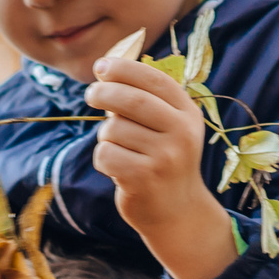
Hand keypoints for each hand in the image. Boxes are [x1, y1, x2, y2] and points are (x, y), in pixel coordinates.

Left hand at [86, 55, 237, 278]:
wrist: (177, 212)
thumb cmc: (163, 161)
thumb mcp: (168, 128)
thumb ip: (145, 101)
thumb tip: (106, 68)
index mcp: (188, 114)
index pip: (154, 80)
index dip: (124, 69)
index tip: (102, 66)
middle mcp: (181, 133)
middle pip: (131, 100)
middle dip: (104, 92)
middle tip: (90, 94)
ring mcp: (164, 157)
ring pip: (114, 130)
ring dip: (105, 136)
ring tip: (118, 148)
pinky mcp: (144, 179)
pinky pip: (106, 154)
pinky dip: (103, 158)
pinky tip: (116, 168)